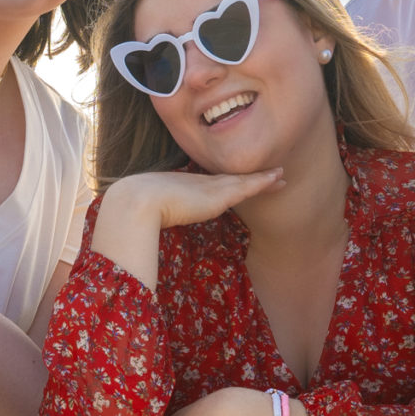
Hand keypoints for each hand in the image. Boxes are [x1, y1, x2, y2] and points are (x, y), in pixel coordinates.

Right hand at [93, 169, 283, 288]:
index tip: (238, 181)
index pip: (210, 183)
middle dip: (249, 177)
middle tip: (270, 173)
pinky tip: (278, 178)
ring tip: (280, 175)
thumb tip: (146, 241)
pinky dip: (263, 182)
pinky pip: (247, 187)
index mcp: (182, 186)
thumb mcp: (148, 219)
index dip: (227, 182)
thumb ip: (154, 226)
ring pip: (242, 181)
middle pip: (230, 179)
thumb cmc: (134, 215)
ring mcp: (209, 187)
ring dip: (262, 178)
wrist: (136, 204)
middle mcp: (198, 183)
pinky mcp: (218, 196)